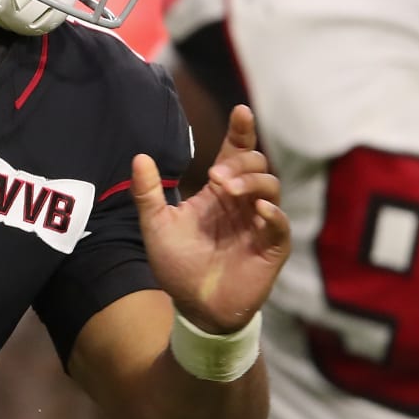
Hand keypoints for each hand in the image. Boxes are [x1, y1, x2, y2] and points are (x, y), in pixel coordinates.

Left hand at [132, 105, 290, 332]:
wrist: (194, 307)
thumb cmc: (177, 266)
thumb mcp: (156, 227)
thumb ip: (148, 194)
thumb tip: (139, 156)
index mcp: (218, 193)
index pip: (235, 152)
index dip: (241, 132)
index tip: (240, 112)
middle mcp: (241, 202)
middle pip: (256, 164)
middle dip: (240, 162)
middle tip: (216, 177)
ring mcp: (259, 223)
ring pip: (270, 186)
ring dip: (251, 182)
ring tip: (230, 190)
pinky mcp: (271, 247)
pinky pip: (280, 224)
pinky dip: (272, 213)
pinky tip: (257, 209)